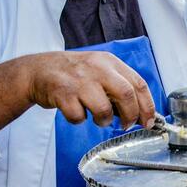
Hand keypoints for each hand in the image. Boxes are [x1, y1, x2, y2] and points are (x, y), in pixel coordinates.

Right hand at [23, 51, 155, 128]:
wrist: (38, 70)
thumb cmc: (73, 73)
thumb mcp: (99, 69)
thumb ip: (119, 86)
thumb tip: (141, 112)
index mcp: (110, 62)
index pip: (138, 83)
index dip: (147, 106)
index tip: (149, 121)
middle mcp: (96, 68)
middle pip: (126, 94)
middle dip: (131, 115)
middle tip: (126, 125)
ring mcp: (79, 80)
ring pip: (103, 109)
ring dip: (104, 120)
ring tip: (98, 118)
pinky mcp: (62, 93)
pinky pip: (78, 116)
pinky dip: (79, 120)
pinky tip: (76, 111)